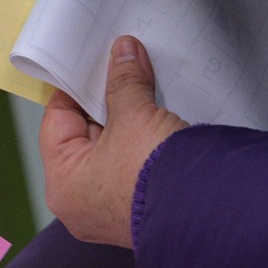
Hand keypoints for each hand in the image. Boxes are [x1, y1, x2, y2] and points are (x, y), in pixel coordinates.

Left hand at [40, 35, 186, 247]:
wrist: (210, 215)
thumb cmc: (158, 176)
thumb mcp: (136, 117)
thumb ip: (125, 82)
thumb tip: (123, 52)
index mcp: (62, 184)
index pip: (56, 121)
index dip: (75, 87)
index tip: (92, 64)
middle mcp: (80, 204)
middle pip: (83, 138)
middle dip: (104, 104)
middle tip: (121, 71)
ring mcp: (109, 212)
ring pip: (110, 154)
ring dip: (126, 124)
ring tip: (142, 93)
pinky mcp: (137, 213)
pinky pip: (130, 171)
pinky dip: (141, 147)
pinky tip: (156, 123)